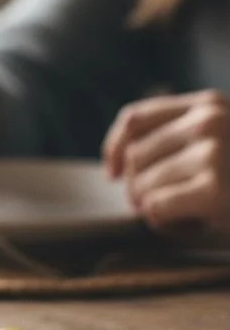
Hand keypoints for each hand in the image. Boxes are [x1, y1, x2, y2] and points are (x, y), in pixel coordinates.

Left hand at [102, 91, 229, 230]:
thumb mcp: (225, 140)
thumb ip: (185, 139)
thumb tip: (120, 167)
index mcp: (208, 104)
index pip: (137, 117)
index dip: (114, 146)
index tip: (111, 172)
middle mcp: (207, 121)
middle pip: (134, 156)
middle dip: (136, 187)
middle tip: (155, 207)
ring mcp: (212, 153)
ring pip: (142, 184)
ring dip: (150, 208)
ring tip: (179, 217)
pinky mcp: (213, 189)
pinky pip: (156, 208)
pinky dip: (162, 223)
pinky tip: (184, 225)